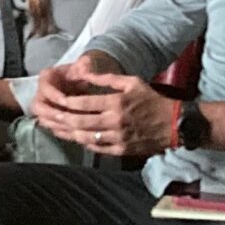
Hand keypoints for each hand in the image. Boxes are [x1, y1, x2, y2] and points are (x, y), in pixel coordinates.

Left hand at [34, 65, 177, 156]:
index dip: (67, 103)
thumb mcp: (132, 82)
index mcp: (116, 103)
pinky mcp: (121, 150)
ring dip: (70, 133)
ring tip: (58, 129)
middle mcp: (115, 122)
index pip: (84, 104)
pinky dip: (85, 143)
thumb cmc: (152, 100)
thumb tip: (86, 74)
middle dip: (63, 119)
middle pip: (81, 122)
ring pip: (86, 138)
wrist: (173, 124)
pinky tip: (76, 138)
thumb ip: (108, 79)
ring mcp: (117, 138)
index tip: (57, 101)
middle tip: (50, 117)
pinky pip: (97, 148)